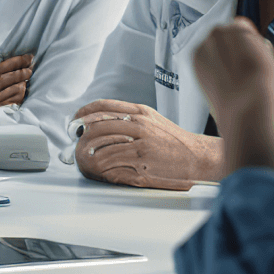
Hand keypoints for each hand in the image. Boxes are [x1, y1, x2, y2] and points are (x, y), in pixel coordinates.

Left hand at [71, 100, 218, 189]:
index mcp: (140, 112)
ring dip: (89, 152)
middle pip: (99, 125)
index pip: (104, 106)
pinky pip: (113, 161)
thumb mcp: (153, 121)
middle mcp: (139, 124)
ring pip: (103, 144)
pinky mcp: (142, 160)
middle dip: (82, 135)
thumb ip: (131, 118)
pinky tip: (98, 168)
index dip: (84, 112)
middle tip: (76, 142)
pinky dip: (101, 165)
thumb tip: (104, 120)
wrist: (198, 157)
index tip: (75, 119)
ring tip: (84, 157)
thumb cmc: (175, 141)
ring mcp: (141, 142)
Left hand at [192, 17, 273, 172]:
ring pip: (216, 45)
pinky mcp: (194, 63)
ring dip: (225, 56)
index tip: (258, 64)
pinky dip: (213, 65)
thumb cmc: (271, 94)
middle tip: (249, 73)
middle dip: (238, 49)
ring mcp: (202, 49)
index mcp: (239, 30)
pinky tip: (226, 81)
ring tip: (237, 79)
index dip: (253, 46)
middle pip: (229, 35)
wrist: (246, 118)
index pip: (244, 27)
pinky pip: (205, 56)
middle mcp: (217, 35)